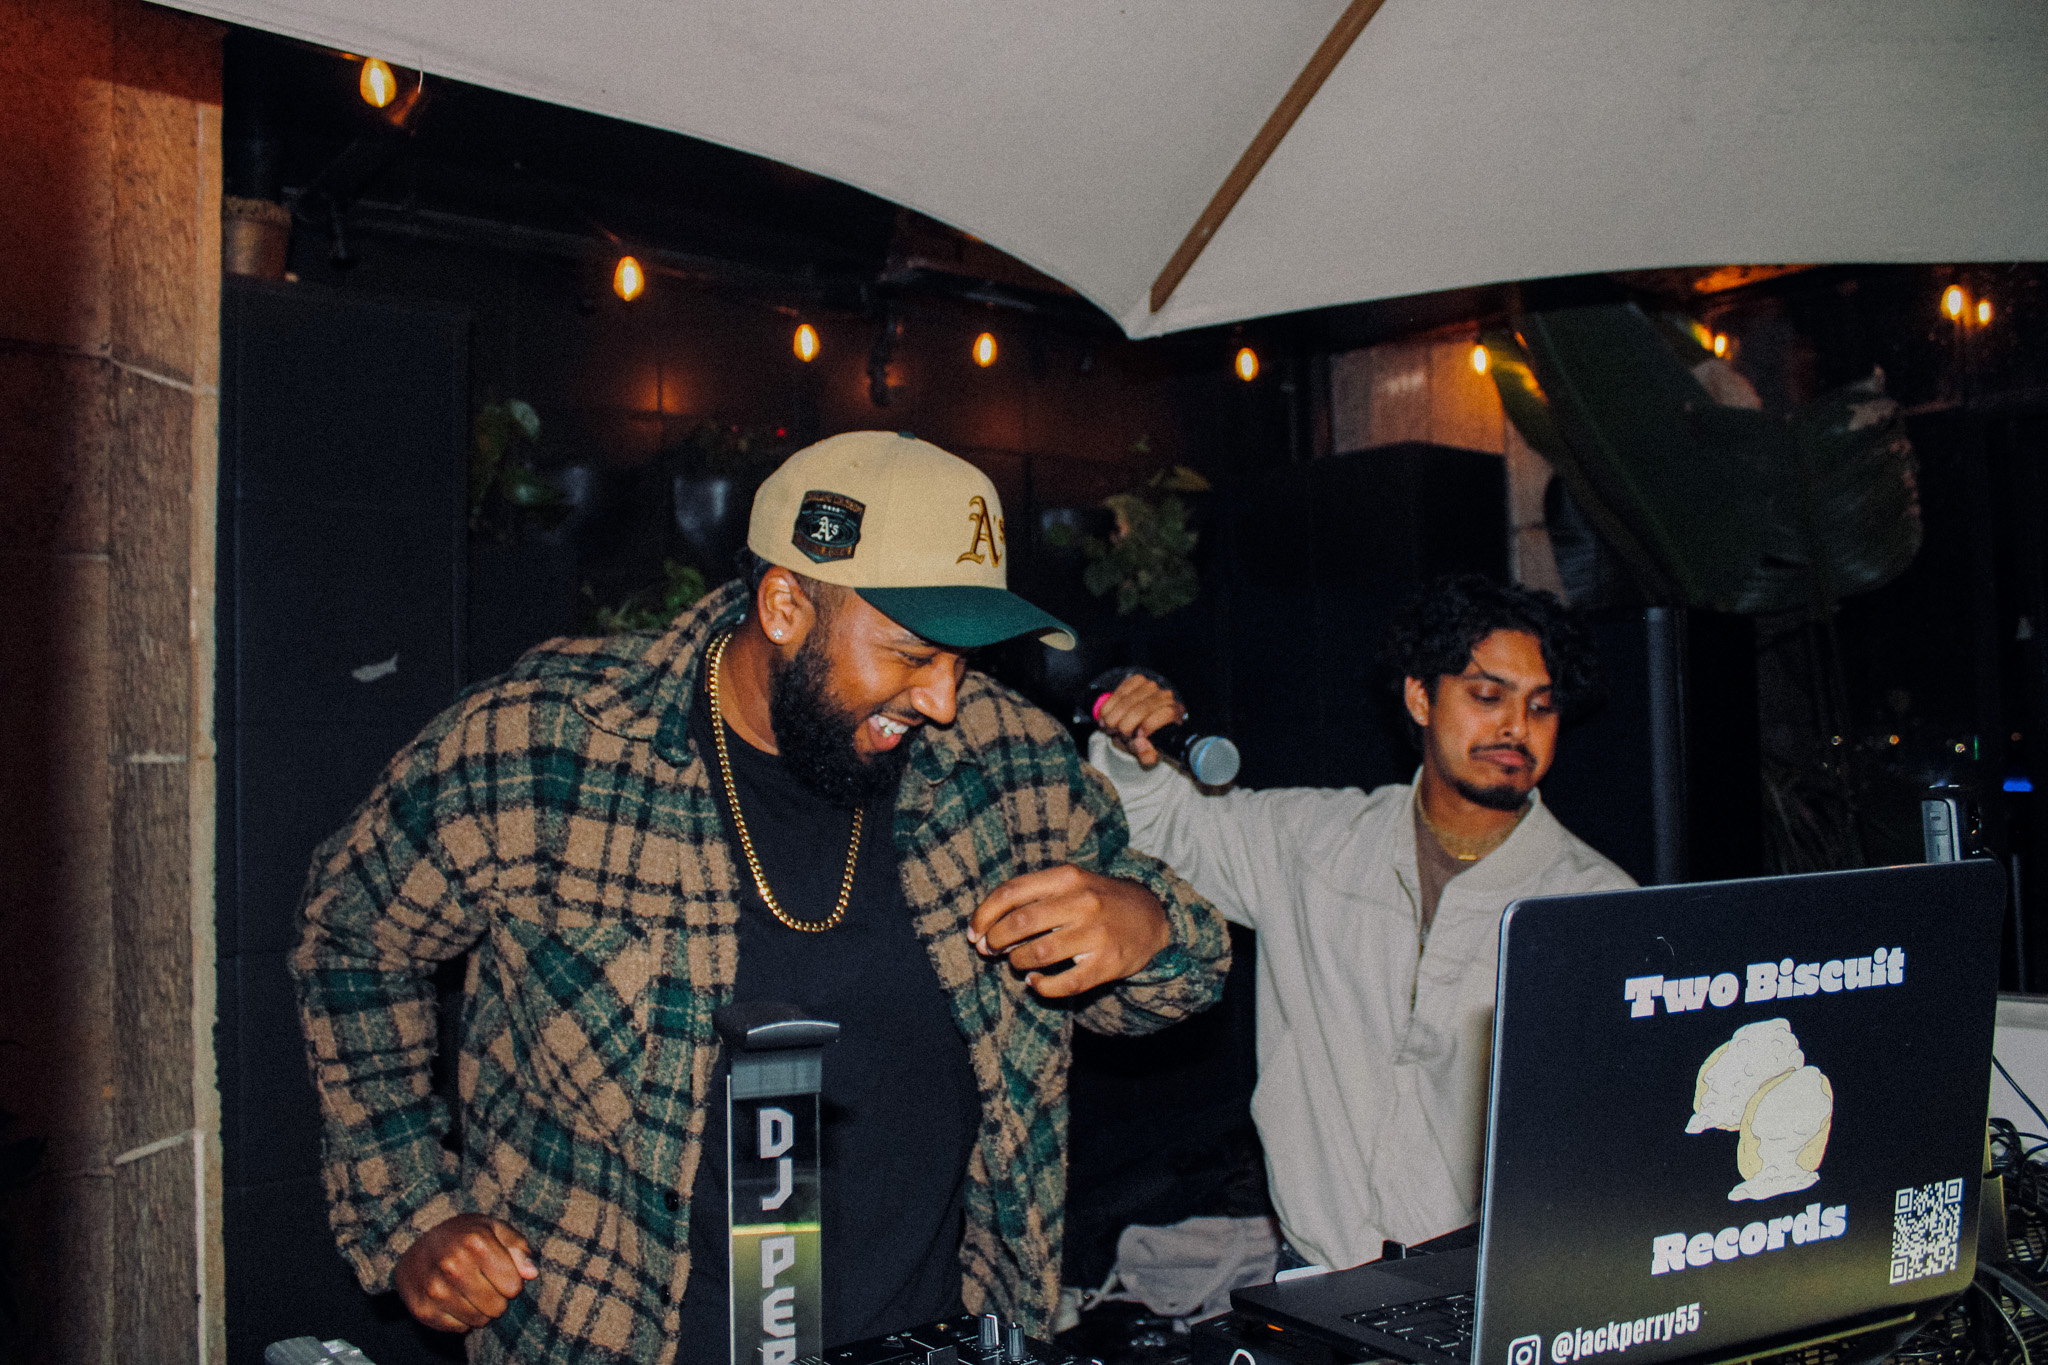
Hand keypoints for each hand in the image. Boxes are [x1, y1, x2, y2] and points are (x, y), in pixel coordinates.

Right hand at [394, 1213, 538, 1330]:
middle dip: (498, 1298)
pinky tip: (454, 1299)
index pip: (513, 1286)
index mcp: (476, 1242)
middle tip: (486, 1284)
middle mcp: (453, 1266)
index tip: (501, 1273)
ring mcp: (435, 1290)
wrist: (415, 1246)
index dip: (512, 1282)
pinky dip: (462, 1318)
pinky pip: (460, 1329)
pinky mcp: (424, 1310)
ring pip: (479, 1321)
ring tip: (471, 1291)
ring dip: (480, 1310)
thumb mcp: (494, 1229)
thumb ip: (518, 1248)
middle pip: (497, 1307)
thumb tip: (531, 1274)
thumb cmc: (463, 1236)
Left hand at [968, 865, 1171, 996]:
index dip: (984, 915)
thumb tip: (983, 929)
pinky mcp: (1107, 964)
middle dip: (996, 941)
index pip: (1011, 892)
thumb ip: (1030, 898)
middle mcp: (1082, 902)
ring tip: (1017, 963)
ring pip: (1037, 955)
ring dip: (1016, 963)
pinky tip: (1036, 982)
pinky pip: (1063, 984)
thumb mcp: (1069, 883)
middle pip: (1019, 924)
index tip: (974, 932)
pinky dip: (1041, 987)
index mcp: (1067, 877)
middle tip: (991, 949)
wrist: (1151, 916)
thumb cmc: (1097, 900)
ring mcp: (1096, 934)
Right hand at [1093, 674, 1183, 768]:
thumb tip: (1141, 744)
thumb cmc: (1145, 741)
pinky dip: (1109, 705)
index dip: (1149, 725)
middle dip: (1127, 724)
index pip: (1167, 713)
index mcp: (1176, 715)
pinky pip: (1120, 691)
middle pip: (1145, 707)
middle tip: (1119, 735)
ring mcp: (1152, 686)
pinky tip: (1105, 716)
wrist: (1136, 726)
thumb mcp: (1148, 755)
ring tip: (1110, 728)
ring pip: (1129, 699)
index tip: (1136, 736)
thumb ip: (1147, 755)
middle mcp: (1167, 697)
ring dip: (1115, 716)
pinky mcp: (1137, 680)